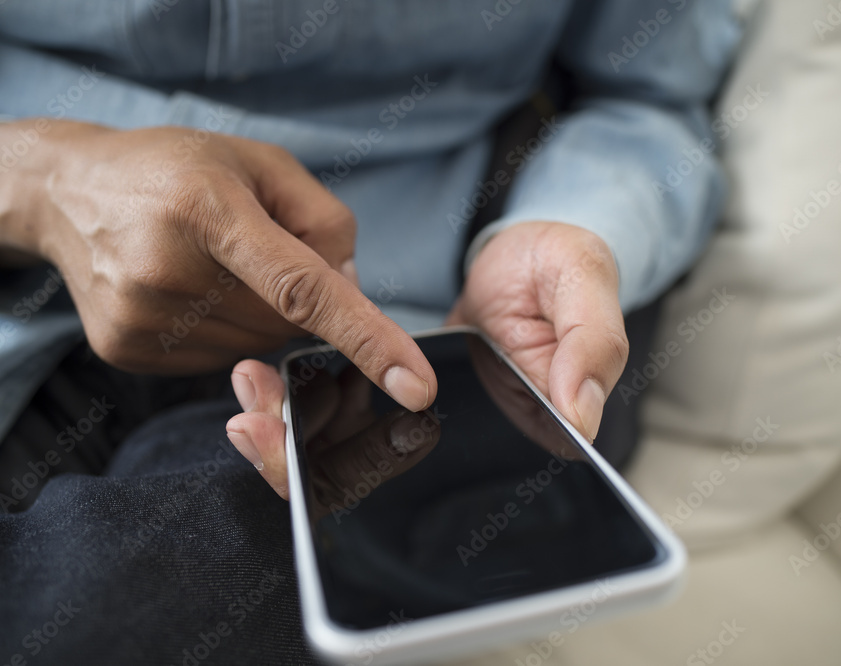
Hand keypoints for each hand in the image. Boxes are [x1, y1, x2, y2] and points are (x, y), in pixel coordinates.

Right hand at [0, 119, 434, 407]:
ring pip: (256, 348)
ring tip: (212, 263)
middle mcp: (168, 272)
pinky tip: (188, 290)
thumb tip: (352, 290)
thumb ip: (325, 221)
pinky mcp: (125, 352)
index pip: (303, 288)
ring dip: (259, 315)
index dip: (367, 339)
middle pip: (287, 324)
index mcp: (209, 210)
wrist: (67, 193)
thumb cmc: (177, 169)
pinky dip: (224, 331)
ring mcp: (142, 320)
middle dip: (295, 297)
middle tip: (253, 249)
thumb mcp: (260, 163)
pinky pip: (216, 361)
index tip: (417, 387)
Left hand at [225, 221, 626, 499]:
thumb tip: (582, 415)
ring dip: (293, 430)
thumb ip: (591, 345)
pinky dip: (304, 400)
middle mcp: (464, 437)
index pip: (442, 483)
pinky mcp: (398, 389)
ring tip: (249, 398)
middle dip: (306, 462)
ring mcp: (426, 415)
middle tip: (254, 428)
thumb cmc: (562, 267)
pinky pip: (348, 409)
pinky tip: (267, 380)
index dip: (367, 483)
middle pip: (379, 478)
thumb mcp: (586, 286)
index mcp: (517, 429)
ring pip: (353, 449)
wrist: (529, 251)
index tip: (304, 464)